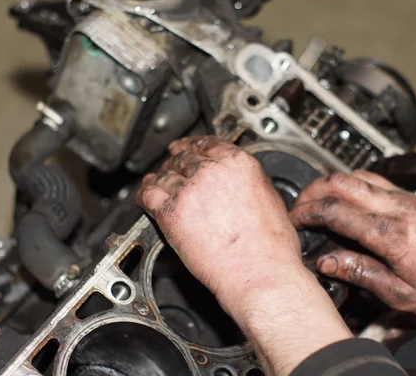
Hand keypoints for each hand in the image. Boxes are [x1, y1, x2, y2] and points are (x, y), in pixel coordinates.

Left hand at [137, 137, 351, 374]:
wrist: (259, 273)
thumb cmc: (272, 247)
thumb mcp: (271, 200)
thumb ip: (249, 184)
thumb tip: (240, 184)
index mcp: (239, 164)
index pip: (209, 143)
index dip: (194, 144)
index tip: (188, 147)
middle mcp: (212, 171)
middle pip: (184, 158)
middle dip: (176, 161)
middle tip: (171, 166)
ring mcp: (189, 190)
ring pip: (164, 175)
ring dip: (159, 178)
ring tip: (156, 182)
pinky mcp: (172, 213)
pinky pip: (148, 195)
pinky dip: (143, 194)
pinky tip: (144, 197)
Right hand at [290, 170, 415, 315]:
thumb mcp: (404, 294)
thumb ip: (361, 273)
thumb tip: (328, 261)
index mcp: (391, 234)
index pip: (335, 211)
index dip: (307, 213)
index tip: (294, 221)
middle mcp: (397, 208)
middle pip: (340, 182)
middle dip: (311, 191)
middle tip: (299, 208)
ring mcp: (405, 199)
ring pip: (356, 175)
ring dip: (330, 184)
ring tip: (317, 202)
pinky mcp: (411, 198)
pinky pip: (373, 179)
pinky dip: (351, 184)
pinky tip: (347, 199)